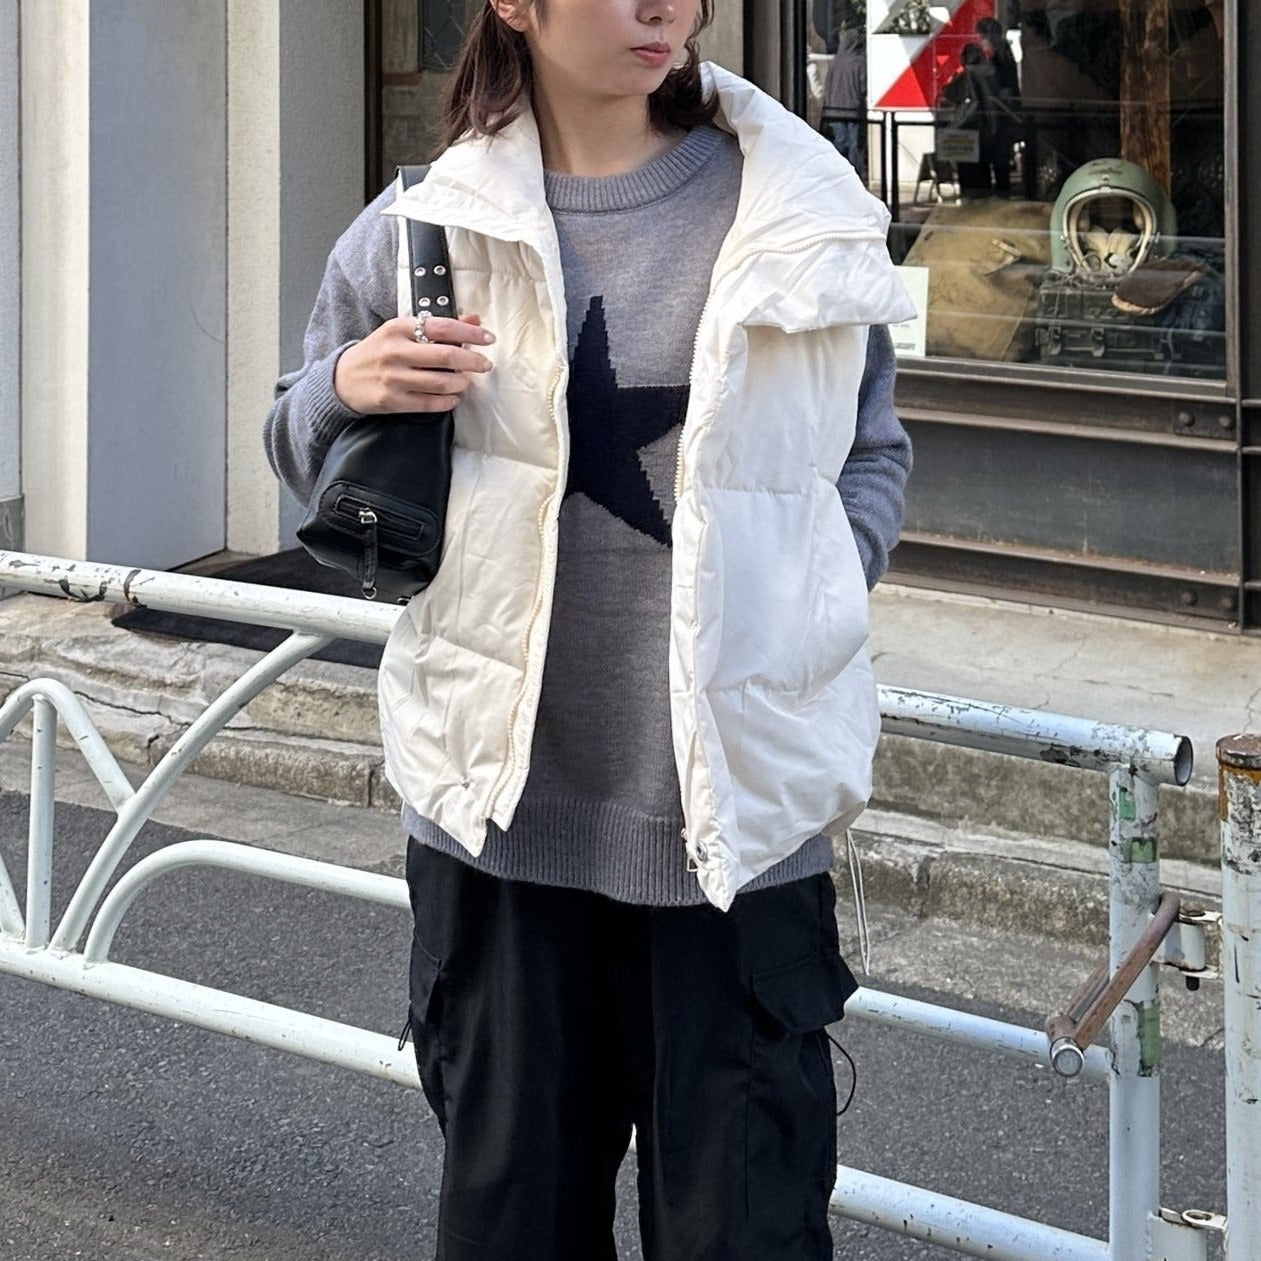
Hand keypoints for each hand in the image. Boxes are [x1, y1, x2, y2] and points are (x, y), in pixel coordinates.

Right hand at [333, 313, 494, 414]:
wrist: (343, 378)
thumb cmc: (379, 352)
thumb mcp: (402, 331)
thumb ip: (438, 325)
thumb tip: (474, 318)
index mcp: (399, 328)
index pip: (443, 327)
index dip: (471, 332)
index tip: (489, 338)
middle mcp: (396, 351)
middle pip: (446, 355)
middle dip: (473, 360)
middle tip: (485, 364)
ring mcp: (394, 378)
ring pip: (441, 382)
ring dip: (461, 383)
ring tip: (465, 381)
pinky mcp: (393, 401)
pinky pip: (430, 403)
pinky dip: (448, 401)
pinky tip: (453, 398)